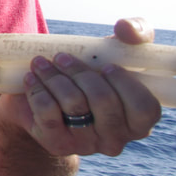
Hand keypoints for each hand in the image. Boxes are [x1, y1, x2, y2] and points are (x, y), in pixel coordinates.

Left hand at [0, 17, 161, 156]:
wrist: (43, 98)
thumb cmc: (87, 73)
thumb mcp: (114, 51)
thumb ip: (134, 35)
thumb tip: (126, 29)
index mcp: (137, 122)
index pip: (144, 108)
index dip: (124, 83)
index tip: (105, 65)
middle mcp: (116, 140)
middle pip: (103, 101)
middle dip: (79, 72)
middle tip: (62, 57)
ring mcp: (87, 145)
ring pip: (73, 105)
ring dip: (54, 76)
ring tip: (41, 63)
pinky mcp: (57, 144)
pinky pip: (47, 113)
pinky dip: (37, 89)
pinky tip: (31, 78)